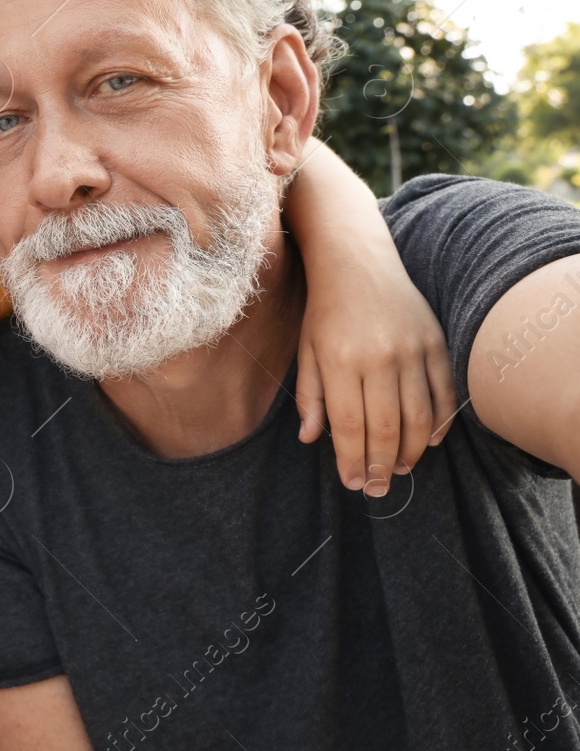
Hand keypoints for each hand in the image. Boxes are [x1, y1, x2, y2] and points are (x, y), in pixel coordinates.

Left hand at [295, 268, 456, 496]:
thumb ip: (309, 396)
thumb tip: (311, 439)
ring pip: (418, 416)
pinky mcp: (435, 342)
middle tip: (378, 489)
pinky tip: (429, 442)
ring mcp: (411, 350)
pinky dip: (440, 421)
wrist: (357, 262)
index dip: (351, 460)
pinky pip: (444, 391)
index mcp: (340, 361)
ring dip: (411, 451)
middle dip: (382, 465)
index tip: (354, 483)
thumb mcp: (306, 350)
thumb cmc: (325, 311)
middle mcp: (378, 358)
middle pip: (385, 427)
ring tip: (400, 471)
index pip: (348, 425)